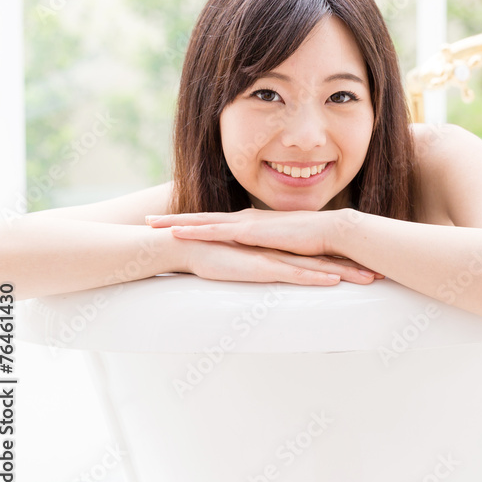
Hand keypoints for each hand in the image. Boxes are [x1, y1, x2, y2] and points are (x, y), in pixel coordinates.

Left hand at [147, 209, 384, 281]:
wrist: (332, 231)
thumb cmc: (316, 241)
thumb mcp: (288, 248)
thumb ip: (275, 252)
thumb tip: (269, 261)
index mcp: (254, 224)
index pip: (217, 224)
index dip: (194, 224)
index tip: (172, 225)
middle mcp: (246, 220)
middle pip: (203, 220)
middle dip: (174, 220)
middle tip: (148, 221)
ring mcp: (247, 224)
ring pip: (203, 222)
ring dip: (176, 223)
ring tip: (151, 225)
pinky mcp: (251, 232)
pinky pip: (216, 230)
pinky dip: (195, 230)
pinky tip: (176, 232)